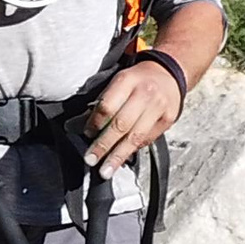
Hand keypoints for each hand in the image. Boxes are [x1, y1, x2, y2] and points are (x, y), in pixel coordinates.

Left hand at [82, 59, 182, 174]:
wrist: (169, 73)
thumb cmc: (138, 79)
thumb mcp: (117, 82)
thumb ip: (101, 103)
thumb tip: (75, 126)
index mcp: (127, 81)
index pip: (107, 106)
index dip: (95, 123)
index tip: (87, 134)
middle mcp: (145, 94)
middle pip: (121, 124)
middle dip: (104, 145)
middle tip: (91, 159)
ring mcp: (159, 107)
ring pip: (135, 137)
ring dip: (118, 156)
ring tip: (106, 170)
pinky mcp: (168, 119)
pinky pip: (147, 139)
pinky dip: (133, 150)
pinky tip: (123, 158)